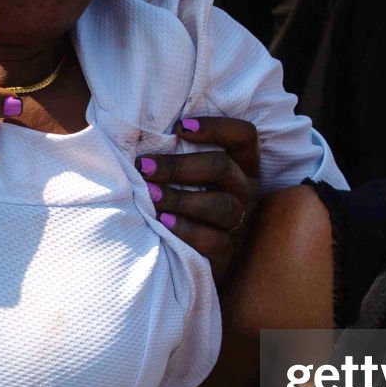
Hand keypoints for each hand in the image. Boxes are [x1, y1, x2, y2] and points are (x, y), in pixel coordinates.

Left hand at [137, 116, 259, 281]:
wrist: (182, 259)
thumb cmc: (176, 205)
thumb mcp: (181, 179)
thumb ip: (174, 159)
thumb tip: (140, 143)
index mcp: (239, 166)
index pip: (244, 136)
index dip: (217, 127)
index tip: (180, 127)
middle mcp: (244, 191)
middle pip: (223, 168)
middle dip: (179, 166)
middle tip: (144, 167)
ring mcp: (240, 223)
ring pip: (222, 206)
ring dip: (182, 199)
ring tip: (151, 196)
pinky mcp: (229, 253)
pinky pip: (215, 241)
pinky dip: (187, 229)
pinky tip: (163, 223)